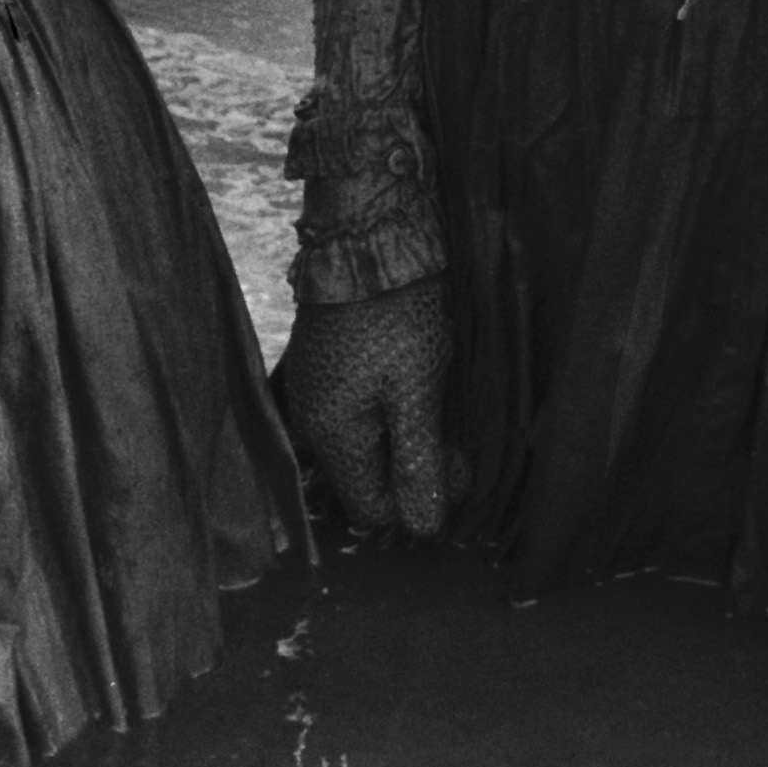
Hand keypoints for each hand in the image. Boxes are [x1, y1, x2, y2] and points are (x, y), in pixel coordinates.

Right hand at [280, 278, 451, 537]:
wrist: (367, 237)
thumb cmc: (396, 318)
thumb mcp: (417, 394)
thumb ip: (418, 464)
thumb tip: (422, 529)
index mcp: (331, 437)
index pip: (370, 508)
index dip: (414, 500)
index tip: (453, 467)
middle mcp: (310, 420)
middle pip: (367, 473)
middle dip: (413, 463)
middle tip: (457, 437)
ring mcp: (312, 388)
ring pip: (364, 438)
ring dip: (402, 431)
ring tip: (436, 396)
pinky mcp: (321, 361)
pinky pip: (355, 405)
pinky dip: (386, 403)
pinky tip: (412, 375)